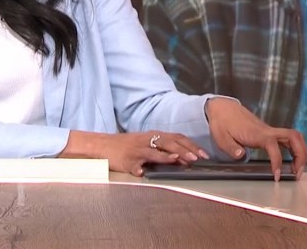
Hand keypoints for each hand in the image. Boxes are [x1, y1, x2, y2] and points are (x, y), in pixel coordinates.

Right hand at [62, 130, 209, 176]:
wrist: (103, 145)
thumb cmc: (126, 145)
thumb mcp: (146, 143)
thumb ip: (163, 148)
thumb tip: (183, 157)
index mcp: (153, 135)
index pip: (176, 137)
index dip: (191, 145)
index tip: (204, 153)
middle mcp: (147, 140)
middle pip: (169, 142)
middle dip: (185, 150)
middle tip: (198, 158)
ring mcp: (137, 150)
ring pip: (155, 151)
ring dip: (169, 156)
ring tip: (181, 161)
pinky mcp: (127, 160)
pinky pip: (137, 163)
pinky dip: (143, 167)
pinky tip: (148, 170)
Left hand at [205, 97, 306, 180]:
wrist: (222, 108)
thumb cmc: (222, 122)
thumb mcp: (220, 136)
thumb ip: (231, 147)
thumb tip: (240, 156)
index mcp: (256, 133)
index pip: (273, 146)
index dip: (277, 161)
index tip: (277, 175)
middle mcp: (267, 130)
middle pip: (293, 137)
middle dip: (300, 155)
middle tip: (298, 173)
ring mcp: (270, 130)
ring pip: (294, 137)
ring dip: (301, 152)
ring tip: (297, 169)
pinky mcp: (269, 132)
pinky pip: (288, 139)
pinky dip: (295, 149)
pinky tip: (292, 161)